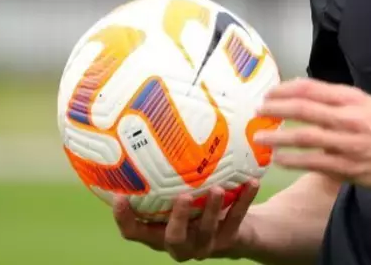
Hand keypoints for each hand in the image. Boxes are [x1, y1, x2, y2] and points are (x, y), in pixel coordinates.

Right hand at [114, 181, 260, 261]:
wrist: (234, 227)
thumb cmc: (195, 204)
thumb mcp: (176, 191)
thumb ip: (163, 174)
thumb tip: (148, 126)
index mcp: (158, 232)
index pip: (133, 232)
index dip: (124, 219)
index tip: (119, 197)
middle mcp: (179, 243)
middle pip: (172, 238)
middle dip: (177, 219)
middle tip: (182, 196)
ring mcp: (204, 245)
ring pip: (206, 232)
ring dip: (212, 210)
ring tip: (217, 190)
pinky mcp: (229, 241)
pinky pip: (236, 220)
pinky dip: (243, 201)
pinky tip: (251, 183)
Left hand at [254, 78, 370, 191]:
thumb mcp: (369, 105)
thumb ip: (340, 100)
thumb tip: (306, 95)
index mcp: (354, 100)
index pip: (313, 88)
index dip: (286, 89)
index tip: (270, 93)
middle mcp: (350, 118)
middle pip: (304, 109)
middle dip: (277, 108)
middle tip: (259, 110)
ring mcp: (347, 144)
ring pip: (305, 136)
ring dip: (278, 135)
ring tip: (260, 136)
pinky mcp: (347, 168)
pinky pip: (313, 162)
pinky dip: (293, 159)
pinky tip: (279, 158)